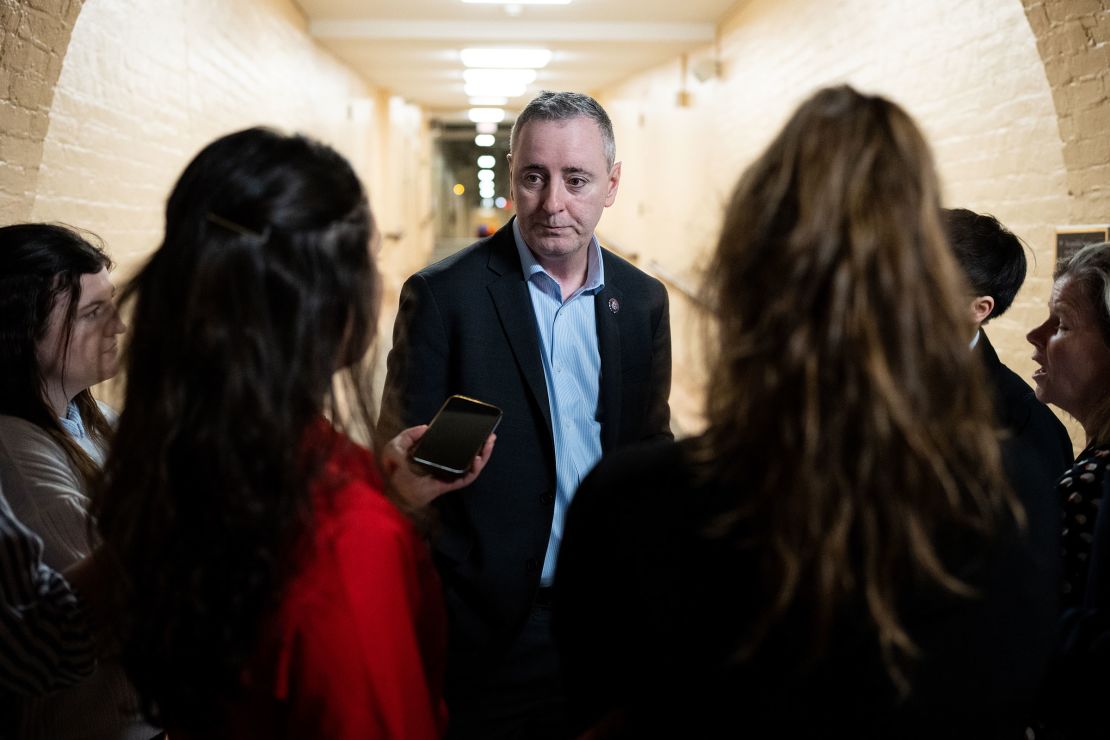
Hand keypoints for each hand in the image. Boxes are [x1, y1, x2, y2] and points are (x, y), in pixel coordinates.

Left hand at [380, 425, 494, 510]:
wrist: (386, 489)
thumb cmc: (389, 470)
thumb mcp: (396, 445)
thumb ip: (410, 434)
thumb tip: (426, 426)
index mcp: (433, 459)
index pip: (454, 450)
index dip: (466, 442)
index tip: (475, 430)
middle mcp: (442, 468)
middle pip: (467, 458)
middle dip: (481, 448)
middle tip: (490, 436)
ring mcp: (445, 477)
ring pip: (471, 468)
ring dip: (483, 457)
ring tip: (489, 443)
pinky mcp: (446, 486)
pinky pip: (465, 478)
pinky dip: (474, 470)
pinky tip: (478, 459)